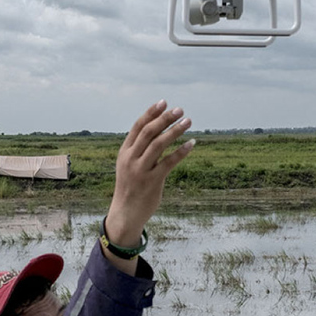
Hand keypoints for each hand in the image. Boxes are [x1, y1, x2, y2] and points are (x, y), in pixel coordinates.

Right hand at [103, 100, 194, 273]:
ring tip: (188, 121)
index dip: (151, 113)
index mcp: (124, 152)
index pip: (137, 127)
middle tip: (180, 110)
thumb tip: (158, 131)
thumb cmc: (131, 187)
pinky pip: (168, 163)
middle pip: (149, 132)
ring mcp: (140, 170)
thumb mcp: (129, 165)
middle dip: (165, 119)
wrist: (125, 213)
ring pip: (158, 145)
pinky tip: (192, 144)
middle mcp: (130, 159)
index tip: (164, 102)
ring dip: (175, 131)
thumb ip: (139, 150)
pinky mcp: (152, 182)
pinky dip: (181, 152)